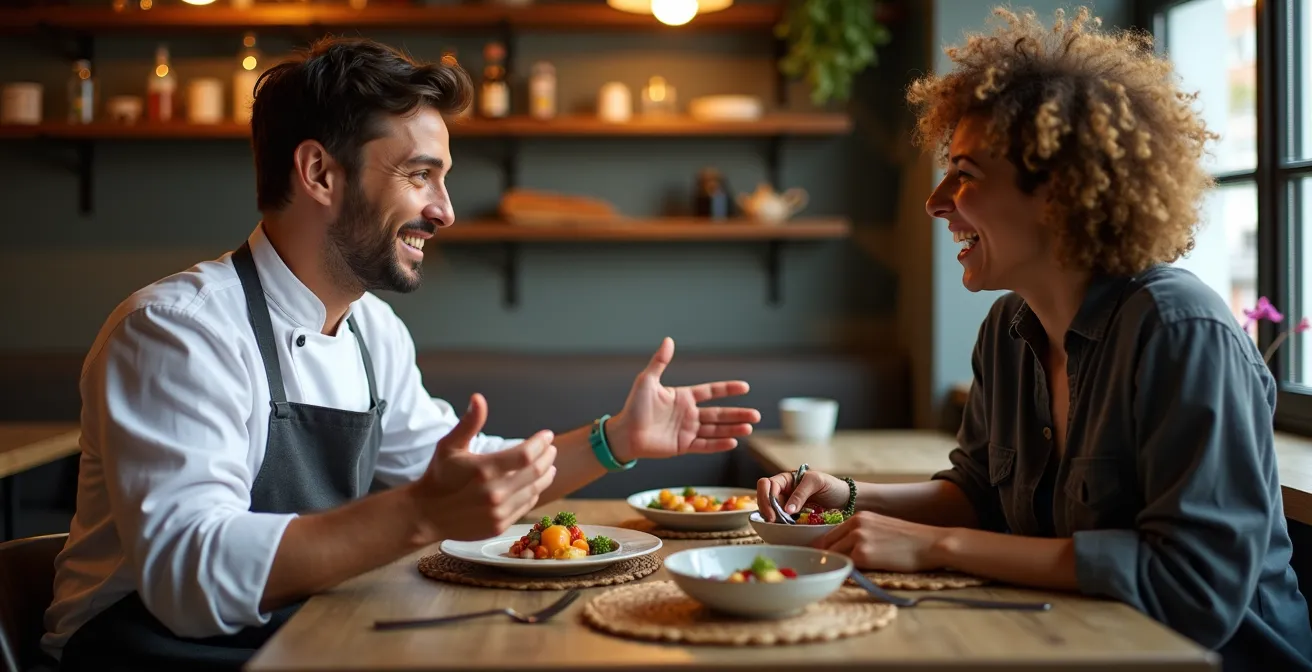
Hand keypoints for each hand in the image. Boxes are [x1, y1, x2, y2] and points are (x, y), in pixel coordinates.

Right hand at [410, 393, 556, 542]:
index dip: (541, 443)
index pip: (526, 454)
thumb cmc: (439, 476)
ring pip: (534, 490)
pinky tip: (534, 485)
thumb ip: (468, 423)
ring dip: (545, 476)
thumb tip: (478, 398)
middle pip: (535, 472)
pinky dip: (534, 493)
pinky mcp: (499, 526)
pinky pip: (526, 506)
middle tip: (551, 449)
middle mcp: (494, 493)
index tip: (547, 435)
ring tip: (549, 465)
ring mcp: (498, 512)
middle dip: (547, 457)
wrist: (426, 514)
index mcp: (484, 470)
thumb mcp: (449, 446)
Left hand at [604, 337, 760, 462]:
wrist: (624, 433)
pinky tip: (733, 442)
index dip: (727, 389)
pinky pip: (704, 445)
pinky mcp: (683, 446)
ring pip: (716, 429)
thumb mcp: (647, 381)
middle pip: (719, 414)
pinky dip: (719, 444)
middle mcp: (689, 414)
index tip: (745, 387)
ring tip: (749, 428)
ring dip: (733, 429)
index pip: (711, 392)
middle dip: (737, 414)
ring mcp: (687, 430)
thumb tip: (669, 340)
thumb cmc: (634, 406)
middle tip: (756, 415)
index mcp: (683, 397)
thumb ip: (660, 362)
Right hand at [755, 469, 848, 521]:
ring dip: (772, 518)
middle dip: (765, 509)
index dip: (765, 497)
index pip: (766, 484)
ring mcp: (787, 505)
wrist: (845, 499)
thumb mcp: (816, 482)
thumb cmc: (831, 485)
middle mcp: (783, 491)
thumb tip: (787, 509)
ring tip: (780, 525)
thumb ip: (801, 493)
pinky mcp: (793, 517)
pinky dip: (780, 525)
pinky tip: (785, 528)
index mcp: (786, 479)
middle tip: (773, 521)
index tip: (772, 511)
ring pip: (770, 511)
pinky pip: (781, 520)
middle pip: (764, 498)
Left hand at [813, 511, 943, 571]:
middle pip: (826, 545)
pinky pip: (847, 567)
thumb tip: (844, 549)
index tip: (822, 561)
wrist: (930, 543)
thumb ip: (861, 534)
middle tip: (822, 572)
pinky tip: (848, 580)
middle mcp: (855, 525)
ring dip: (834, 567)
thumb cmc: (910, 540)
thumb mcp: (881, 527)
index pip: (830, 534)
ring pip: (834, 556)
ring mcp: (858, 539)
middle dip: (824, 559)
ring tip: (834, 578)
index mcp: (858, 517)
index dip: (823, 549)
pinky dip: (846, 574)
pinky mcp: (864, 555)